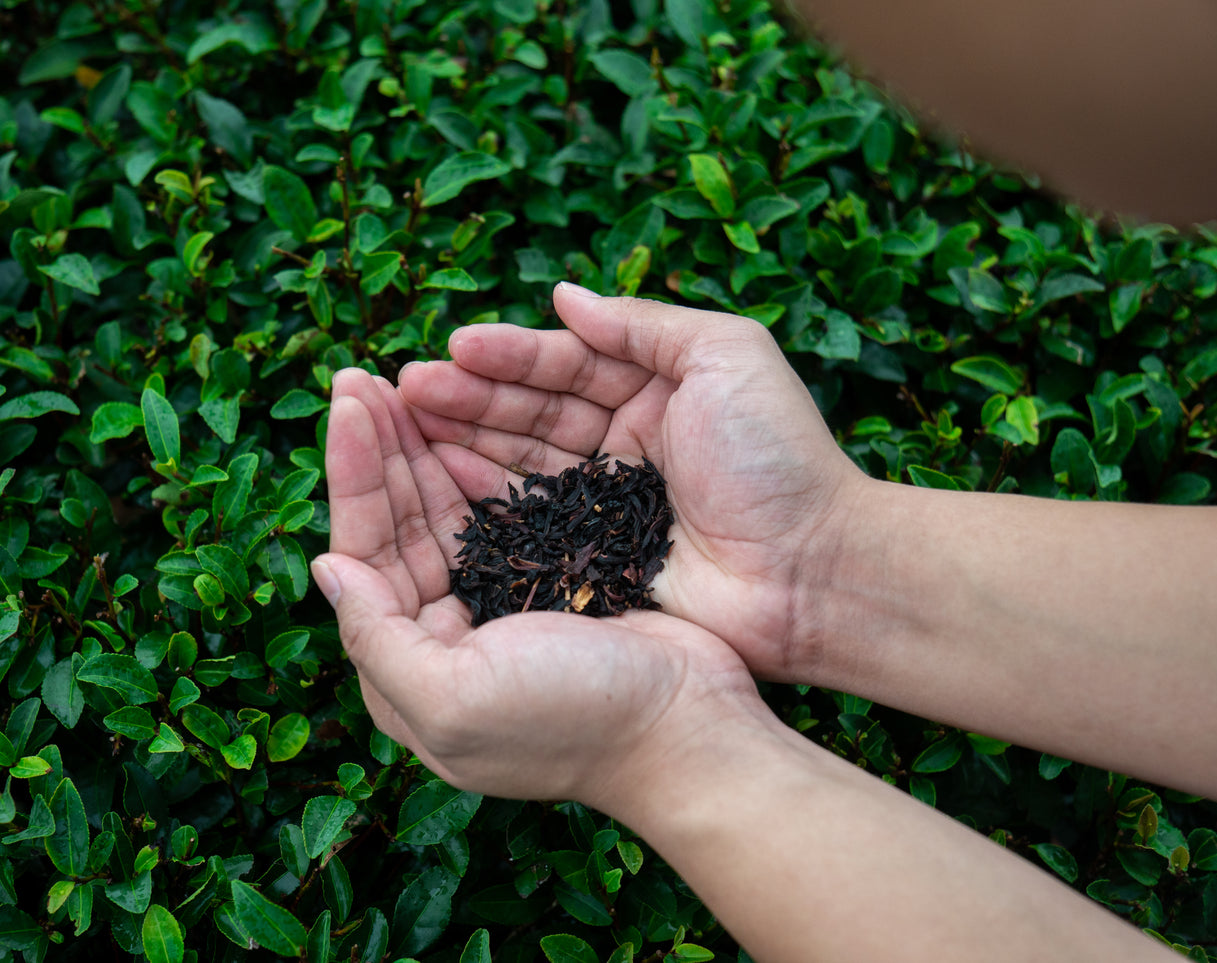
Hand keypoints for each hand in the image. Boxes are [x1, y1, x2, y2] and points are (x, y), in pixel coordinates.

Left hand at [314, 368, 760, 802]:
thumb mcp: (452, 698)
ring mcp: (495, 610)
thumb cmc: (573, 718)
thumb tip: (324, 567)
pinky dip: (473, 468)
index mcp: (407, 671)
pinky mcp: (547, 583)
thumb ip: (376, 639)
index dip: (353, 477)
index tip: (348, 403)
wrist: (686, 727)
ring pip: (440, 515)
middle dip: (379, 451)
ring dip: (418, 451)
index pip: (362, 555)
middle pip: (395, 528)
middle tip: (361, 375)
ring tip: (398, 384)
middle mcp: (441, 639)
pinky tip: (459, 426)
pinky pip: (494, 515)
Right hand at [397, 285, 866, 680]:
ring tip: (405, 421)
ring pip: (521, 464)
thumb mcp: (726, 356)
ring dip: (464, 439)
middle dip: (470, 395)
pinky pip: (531, 524)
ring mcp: (608, 507)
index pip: (568, 367)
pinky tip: (439, 479)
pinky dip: (484, 499)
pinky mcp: (597, 561)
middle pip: (533, 413)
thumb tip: (562, 296)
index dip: (510, 355)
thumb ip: (643, 323)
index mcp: (657, 393)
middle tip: (407, 386)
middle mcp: (626, 446)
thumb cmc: (777, 458)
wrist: (811, 571)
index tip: (454, 347)